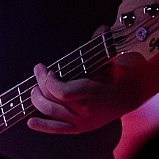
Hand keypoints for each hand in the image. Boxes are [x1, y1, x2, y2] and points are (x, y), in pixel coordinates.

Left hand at [27, 32, 153, 133]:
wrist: (127, 96)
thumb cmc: (115, 75)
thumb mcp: (109, 59)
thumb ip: (101, 45)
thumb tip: (101, 29)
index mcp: (92, 93)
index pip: (63, 92)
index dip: (49, 82)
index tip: (48, 70)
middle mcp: (86, 110)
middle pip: (53, 100)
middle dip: (40, 84)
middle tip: (38, 71)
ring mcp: (82, 121)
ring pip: (52, 113)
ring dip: (37, 100)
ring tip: (34, 90)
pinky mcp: (79, 127)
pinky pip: (58, 129)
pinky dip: (42, 126)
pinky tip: (30, 122)